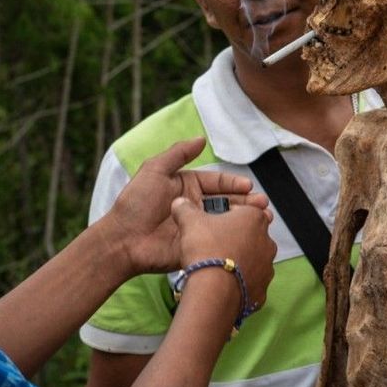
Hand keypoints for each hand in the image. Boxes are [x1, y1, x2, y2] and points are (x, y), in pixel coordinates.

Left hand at [102, 138, 270, 275]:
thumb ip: (178, 154)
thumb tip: (201, 138)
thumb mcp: (155, 171)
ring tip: (263, 219)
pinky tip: (249, 238)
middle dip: (246, 203)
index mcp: (186, 187)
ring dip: (245, 220)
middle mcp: (194, 207)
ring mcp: (197, 228)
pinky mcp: (197, 248)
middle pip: (227, 203)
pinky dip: (235, 240)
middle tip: (263, 205)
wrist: (123, 239)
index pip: (217, 183)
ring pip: (227, 222)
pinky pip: (219, 242)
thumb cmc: (136, 203)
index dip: (233, 184)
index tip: (249, 186)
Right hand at [171, 197, 276, 311]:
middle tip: (212, 244)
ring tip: (216, 265)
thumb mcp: (190, 221)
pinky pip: (250, 282)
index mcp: (255, 218)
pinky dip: (239, 282)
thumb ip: (185, 208)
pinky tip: (223, 282)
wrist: (213, 290)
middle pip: (249, 235)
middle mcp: (267, 241)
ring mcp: (267, 267)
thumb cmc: (206, 251)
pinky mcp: (262, 289)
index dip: (225, 215)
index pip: (243, 210)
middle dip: (233, 238)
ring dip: (238, 260)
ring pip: (252, 259)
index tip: (212, 223)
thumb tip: (180, 203)